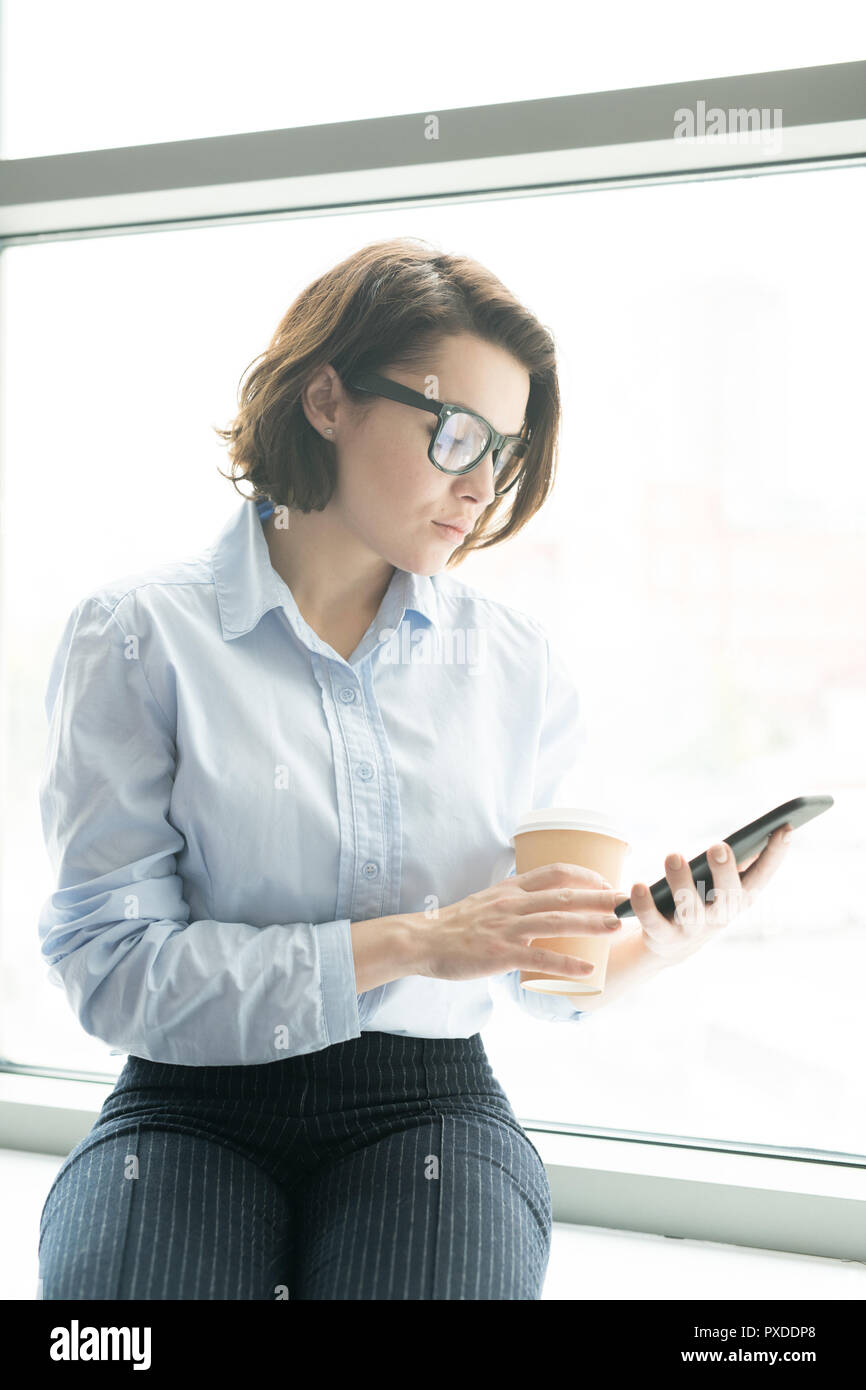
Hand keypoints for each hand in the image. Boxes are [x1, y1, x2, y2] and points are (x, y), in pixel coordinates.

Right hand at [416, 862, 624, 982]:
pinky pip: (541, 957)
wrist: (423, 941)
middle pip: (564, 894)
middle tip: (627, 899)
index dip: (584, 874)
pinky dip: (567, 963)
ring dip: (591, 923)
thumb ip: (513, 900)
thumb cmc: (456, 926)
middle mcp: (512, 904)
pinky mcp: (501, 953)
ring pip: (558, 921)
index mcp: (510, 890)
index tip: (606, 879)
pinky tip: (588, 970)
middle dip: (599, 896)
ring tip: (617, 926)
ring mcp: (507, 928)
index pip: (554, 872)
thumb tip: (538, 903)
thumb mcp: (487, 901)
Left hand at [617, 824, 793, 965]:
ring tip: (673, 855)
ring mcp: (693, 929)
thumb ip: (736, 859)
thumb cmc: (702, 899)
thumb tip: (762, 825)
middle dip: (724, 870)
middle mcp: (721, 916)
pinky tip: (638, 886)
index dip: (776, 855)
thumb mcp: (720, 882)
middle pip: (728, 895)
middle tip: (718, 845)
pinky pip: (654, 923)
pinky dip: (645, 905)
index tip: (786, 828)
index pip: (763, 876)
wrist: (671, 945)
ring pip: (690, 909)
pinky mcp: (664, 937)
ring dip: (681, 881)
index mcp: (740, 898)